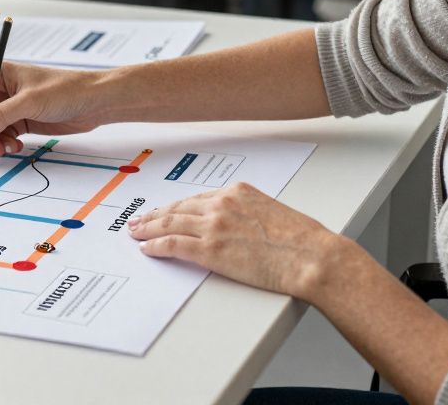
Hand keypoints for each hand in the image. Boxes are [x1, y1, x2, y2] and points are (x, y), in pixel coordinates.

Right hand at [0, 63, 111, 156]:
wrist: (95, 102)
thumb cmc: (66, 90)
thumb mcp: (30, 102)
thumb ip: (0, 116)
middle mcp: (0, 90)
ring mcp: (10, 107)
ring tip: (8, 149)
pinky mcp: (20, 121)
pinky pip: (1, 136)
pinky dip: (4, 144)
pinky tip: (17, 146)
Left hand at [127, 182, 341, 299]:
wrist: (312, 256)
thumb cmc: (302, 240)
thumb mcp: (271, 213)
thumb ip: (247, 213)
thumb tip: (236, 226)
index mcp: (238, 192)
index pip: (197, 198)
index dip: (177, 206)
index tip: (165, 210)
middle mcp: (222, 204)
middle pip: (178, 208)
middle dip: (155, 215)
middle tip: (139, 219)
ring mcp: (214, 226)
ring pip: (170, 224)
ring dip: (148, 228)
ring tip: (136, 232)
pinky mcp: (210, 250)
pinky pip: (173, 245)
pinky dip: (156, 246)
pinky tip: (147, 248)